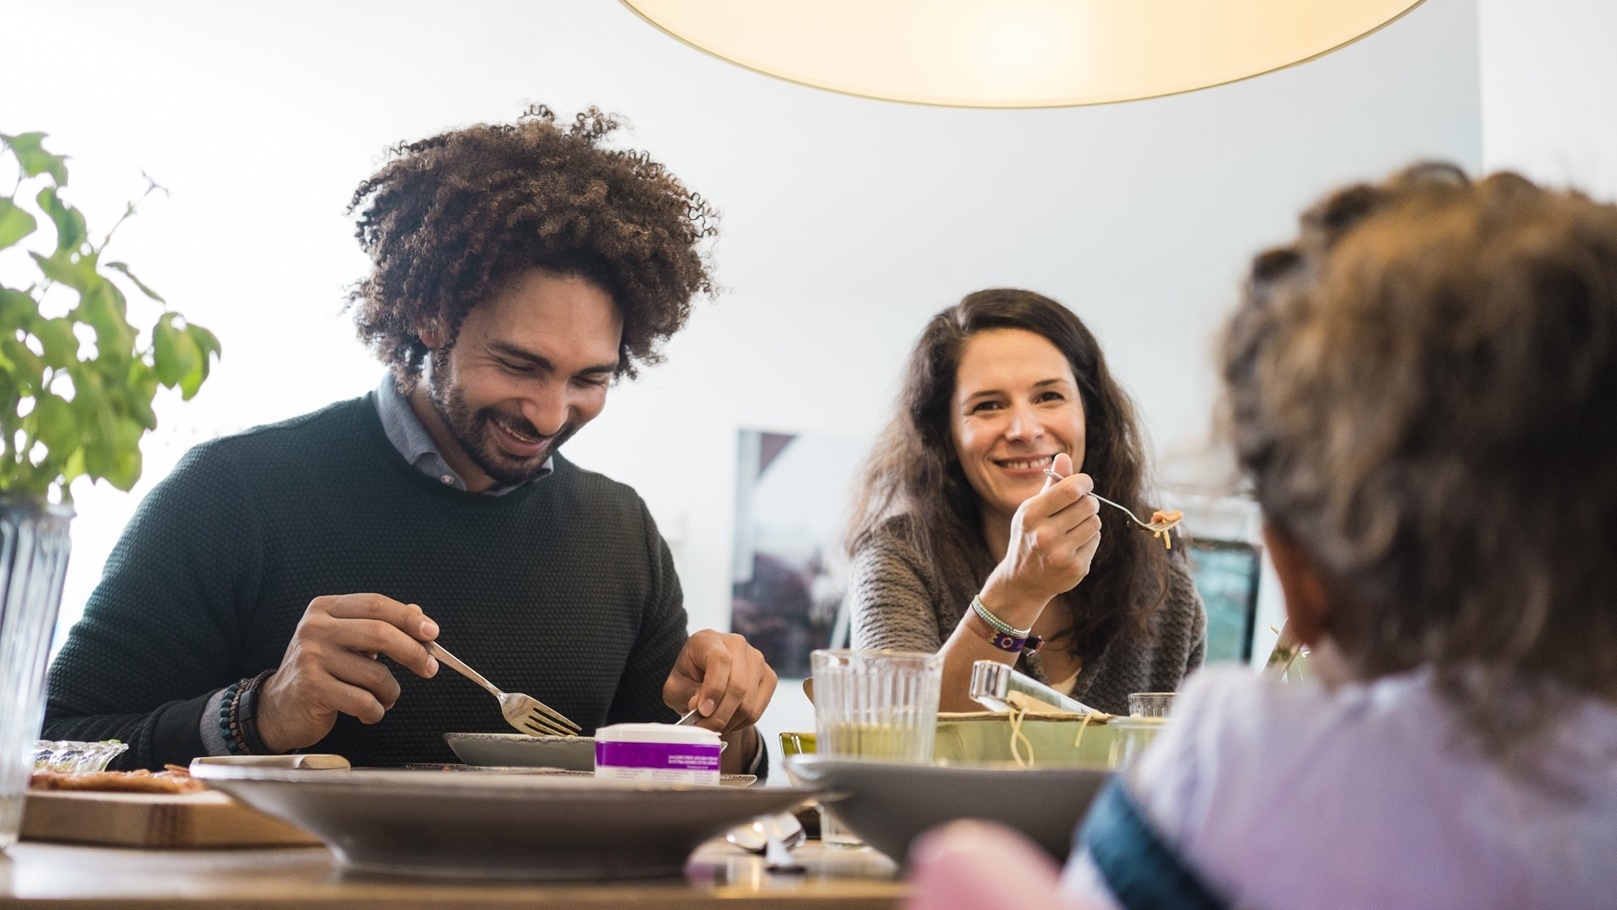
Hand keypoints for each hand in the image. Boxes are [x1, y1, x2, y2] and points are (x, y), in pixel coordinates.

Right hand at [256, 594, 439, 752]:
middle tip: (430, 667)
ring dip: (391, 692)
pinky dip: (375, 711)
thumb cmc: (319, 672)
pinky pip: (364, 701)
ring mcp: (311, 658)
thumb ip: (377, 626)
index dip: (408, 618)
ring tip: (385, 698)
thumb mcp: (344, 641)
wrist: (277, 708)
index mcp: (325, 609)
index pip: (375, 604)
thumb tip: (418, 614)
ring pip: (376, 674)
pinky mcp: (312, 689)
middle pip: (380, 633)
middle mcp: (314, 628)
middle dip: (414, 652)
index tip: (432, 632)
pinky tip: (368, 712)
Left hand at [663, 629, 777, 733]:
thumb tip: (700, 705)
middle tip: (704, 728)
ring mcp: (757, 659)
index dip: (713, 689)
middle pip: (738, 686)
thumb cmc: (689, 679)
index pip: (720, 661)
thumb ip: (686, 694)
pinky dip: (741, 723)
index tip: (702, 711)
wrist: (705, 677)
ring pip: (748, 702)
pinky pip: (757, 710)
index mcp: (709, 639)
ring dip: (728, 722)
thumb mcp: (676, 686)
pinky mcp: (769, 676)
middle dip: (719, 715)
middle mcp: (737, 644)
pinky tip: (727, 721)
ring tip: (712, 726)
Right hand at [983, 452, 1101, 618]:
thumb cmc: (1029, 537)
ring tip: (1074, 529)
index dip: (1084, 483)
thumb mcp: (1032, 510)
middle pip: (1088, 504)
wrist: (1022, 581)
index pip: (1071, 488)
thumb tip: (1063, 456)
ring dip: (1089, 522)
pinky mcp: (1075, 568)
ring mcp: (1060, 553)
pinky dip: (1089, 540)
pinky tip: (1073, 546)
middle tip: (1079, 509)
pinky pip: (1095, 540)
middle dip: (1088, 503)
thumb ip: (1051, 484)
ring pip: (1095, 522)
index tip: (1084, 485)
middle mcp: (1044, 534)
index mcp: (1031, 514)